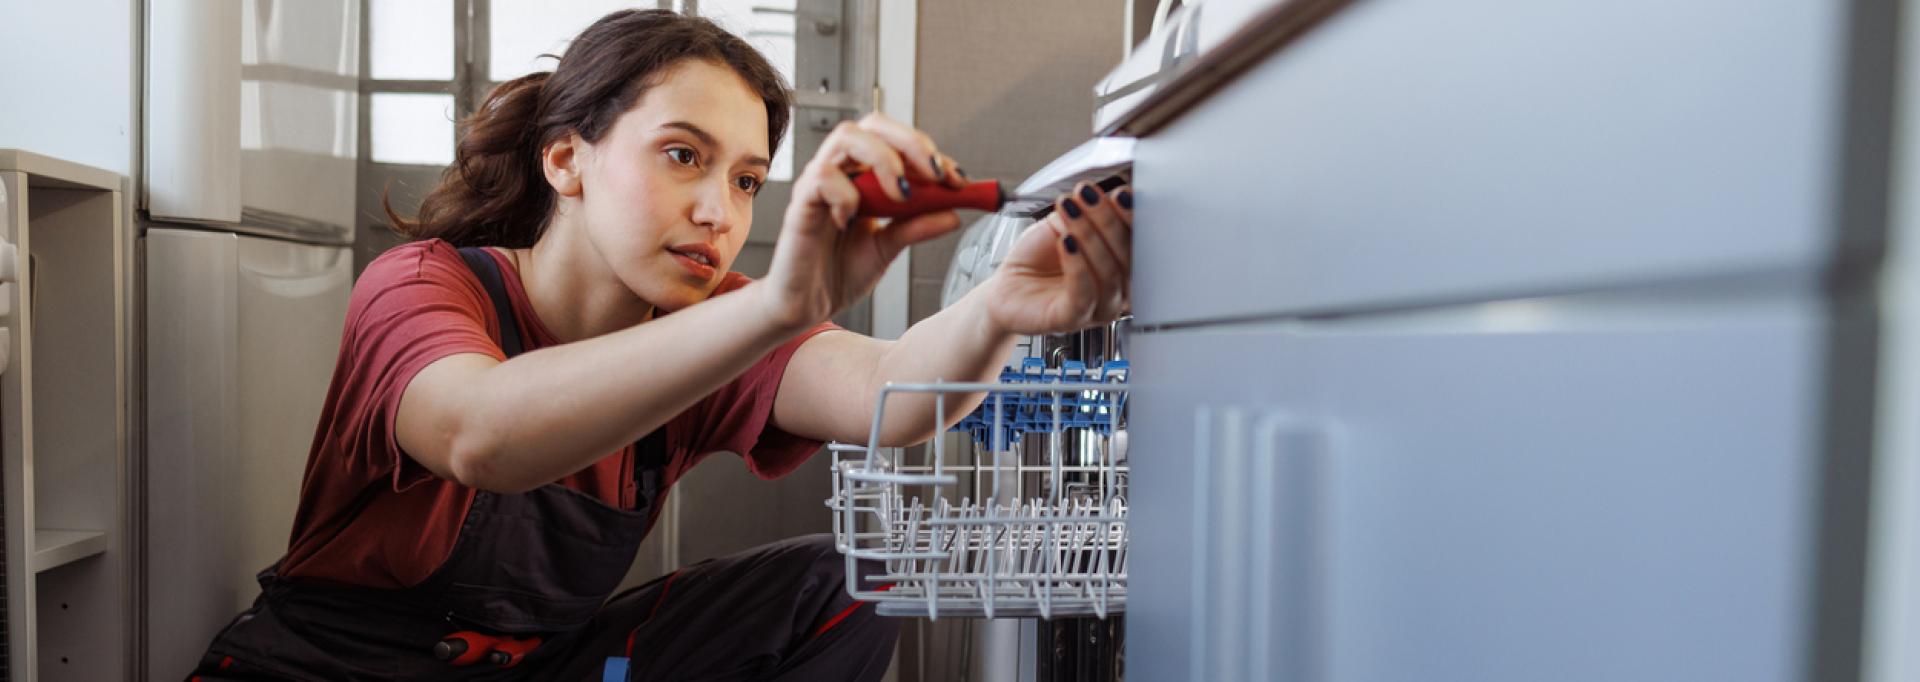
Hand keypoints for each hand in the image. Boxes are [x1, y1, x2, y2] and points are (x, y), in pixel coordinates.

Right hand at [758, 112, 969, 329]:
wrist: (807, 304)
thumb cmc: (838, 271)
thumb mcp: (889, 248)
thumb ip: (916, 227)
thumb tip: (954, 214)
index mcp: (863, 176)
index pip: (897, 142)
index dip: (930, 153)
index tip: (957, 179)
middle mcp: (841, 170)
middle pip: (873, 125)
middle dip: (911, 142)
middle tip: (936, 174)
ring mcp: (819, 182)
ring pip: (847, 137)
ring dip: (883, 159)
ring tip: (902, 196)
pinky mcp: (801, 202)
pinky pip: (822, 177)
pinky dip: (847, 194)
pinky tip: (854, 222)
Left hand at [984, 182, 1132, 335]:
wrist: (1006, 288)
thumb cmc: (1037, 259)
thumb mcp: (1063, 225)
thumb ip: (1087, 213)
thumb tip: (1109, 196)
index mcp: (1121, 265)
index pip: (1138, 241)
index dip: (1132, 216)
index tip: (1120, 193)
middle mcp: (1116, 289)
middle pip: (1128, 256)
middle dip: (1108, 220)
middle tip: (1088, 196)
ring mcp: (1096, 308)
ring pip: (1108, 274)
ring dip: (1090, 236)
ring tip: (1071, 211)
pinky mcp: (1072, 320)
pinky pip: (1084, 295)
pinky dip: (1078, 265)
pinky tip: (1066, 242)